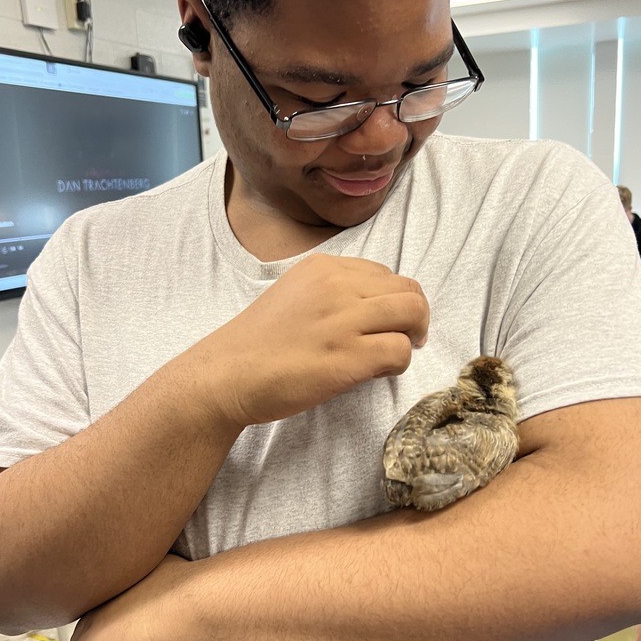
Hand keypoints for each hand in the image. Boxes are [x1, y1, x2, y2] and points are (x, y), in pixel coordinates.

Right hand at [193, 254, 428, 426]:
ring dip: (413, 335)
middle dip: (414, 315)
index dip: (392, 298)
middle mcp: (337, 285)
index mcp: (323, 267)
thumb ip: (331, 293)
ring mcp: (344, 320)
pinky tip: (378, 371)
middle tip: (407, 337)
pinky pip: (400, 350)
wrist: (226, 374)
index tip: (383, 321)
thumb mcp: (293, 294)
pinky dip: (399, 363)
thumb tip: (370, 309)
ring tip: (397, 352)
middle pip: (408, 289)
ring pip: (413, 313)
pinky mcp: (349, 356)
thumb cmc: (256, 344)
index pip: (384, 273)